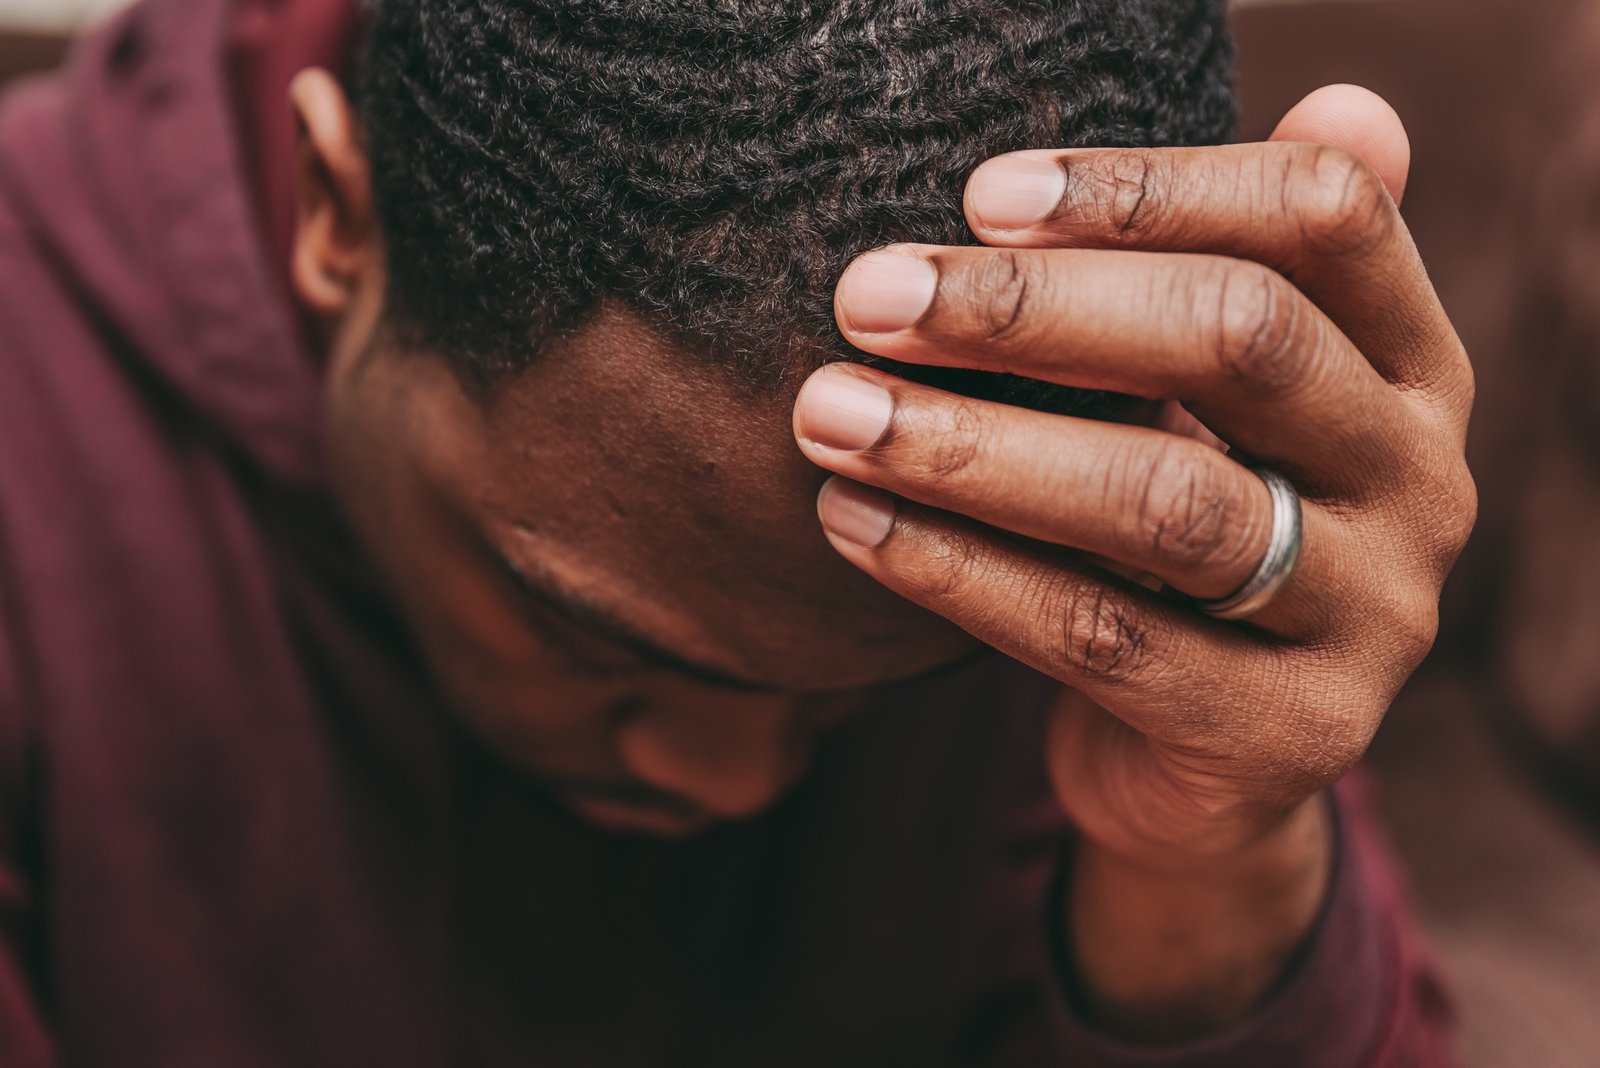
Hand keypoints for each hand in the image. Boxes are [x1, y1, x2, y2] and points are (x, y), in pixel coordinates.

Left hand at [792, 86, 1475, 1034]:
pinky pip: (1100, 638)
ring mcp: (1370, 618)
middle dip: (1034, 312)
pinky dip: (959, 573)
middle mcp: (1421, 479)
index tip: (977, 196)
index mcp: (1412, 362)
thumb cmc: (1190, 531)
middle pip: (1240, 341)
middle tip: (867, 295)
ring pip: (1164, 502)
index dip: (1150, 188)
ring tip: (827, 411)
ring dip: (971, 446)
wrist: (1210, 759)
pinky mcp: (1283, 735)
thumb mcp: (1235, 402)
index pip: (1321, 217)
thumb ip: (1258, 268)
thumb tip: (1344, 91)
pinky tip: (851, 520)